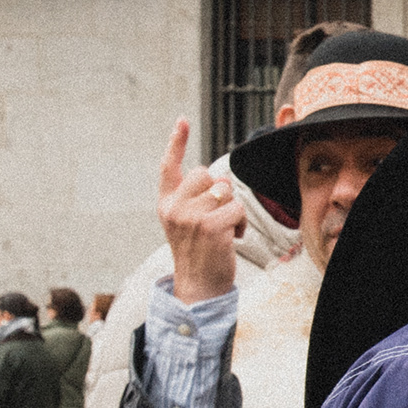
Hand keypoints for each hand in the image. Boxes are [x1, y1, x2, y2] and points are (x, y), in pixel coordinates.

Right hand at [156, 119, 244, 306]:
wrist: (198, 287)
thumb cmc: (198, 253)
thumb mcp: (186, 223)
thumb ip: (193, 200)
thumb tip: (218, 180)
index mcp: (166, 204)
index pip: (169, 166)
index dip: (176, 142)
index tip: (183, 120)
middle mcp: (174, 208)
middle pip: (208, 174)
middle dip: (220, 193)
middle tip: (215, 220)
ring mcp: (191, 216)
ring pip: (226, 191)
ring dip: (233, 210)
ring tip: (223, 231)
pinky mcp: (210, 226)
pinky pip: (238, 208)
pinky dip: (240, 224)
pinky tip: (231, 239)